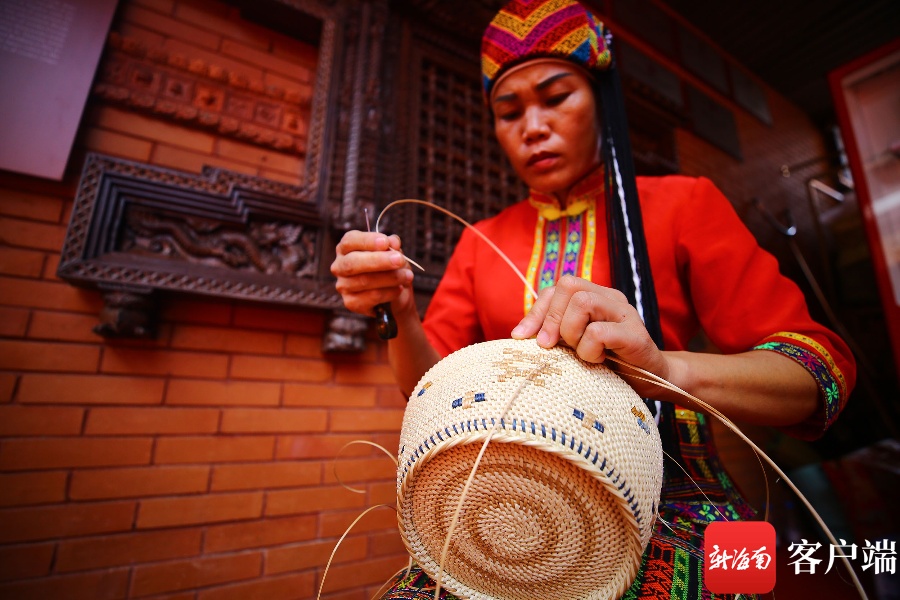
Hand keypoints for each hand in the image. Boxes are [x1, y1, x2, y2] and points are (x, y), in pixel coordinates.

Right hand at [331, 231, 414, 317]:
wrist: (395, 296)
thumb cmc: (390, 269)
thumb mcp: (394, 253)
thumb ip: (392, 245)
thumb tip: (393, 242)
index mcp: (346, 248)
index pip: (350, 241)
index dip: (367, 241)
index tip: (385, 242)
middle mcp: (340, 266)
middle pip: (353, 262)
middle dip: (379, 260)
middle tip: (399, 260)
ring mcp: (343, 286)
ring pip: (364, 281)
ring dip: (390, 278)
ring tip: (407, 276)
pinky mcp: (351, 303)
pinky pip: (371, 297)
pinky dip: (389, 292)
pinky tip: (399, 289)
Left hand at [510, 275, 670, 393]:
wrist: (651, 381)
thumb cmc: (609, 364)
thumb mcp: (575, 345)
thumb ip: (554, 334)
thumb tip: (519, 334)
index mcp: (595, 296)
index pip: (557, 288)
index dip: (536, 312)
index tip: (522, 337)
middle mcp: (611, 298)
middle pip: (569, 285)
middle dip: (552, 318)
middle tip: (552, 346)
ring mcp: (625, 314)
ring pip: (582, 302)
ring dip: (571, 333)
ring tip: (581, 353)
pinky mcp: (635, 335)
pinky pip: (598, 332)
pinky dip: (589, 350)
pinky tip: (598, 361)